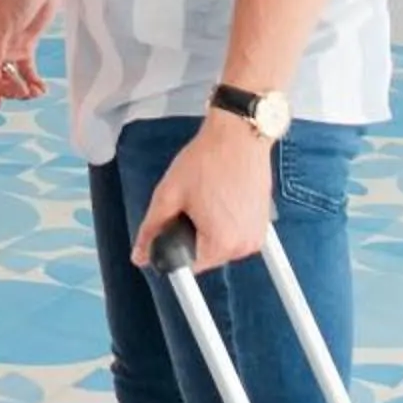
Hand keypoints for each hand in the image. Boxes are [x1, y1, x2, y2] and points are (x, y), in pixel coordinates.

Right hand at [0, 0, 59, 106]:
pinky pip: (26, 71)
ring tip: (34, 92)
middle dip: (5, 89)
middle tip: (21, 93)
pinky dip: (33, 82)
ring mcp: (7, 46)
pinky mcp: (25, 46)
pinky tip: (42, 89)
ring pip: (9, 77)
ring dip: (19, 88)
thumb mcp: (5, 23)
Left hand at [135, 115, 273, 272]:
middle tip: (191, 203)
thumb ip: (152, 229)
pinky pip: (235, 234)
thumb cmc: (207, 161)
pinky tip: (220, 197)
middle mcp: (244, 246)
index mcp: (222, 243)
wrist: (239, 137)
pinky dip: (225, 221)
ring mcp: (257, 236)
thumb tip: (139, 256)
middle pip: (206, 256)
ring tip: (207, 196)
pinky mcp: (263, 224)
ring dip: (209, 228)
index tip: (175, 223)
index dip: (175, 244)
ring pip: (221, 245)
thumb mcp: (169, 194)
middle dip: (193, 234)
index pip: (189, 266)